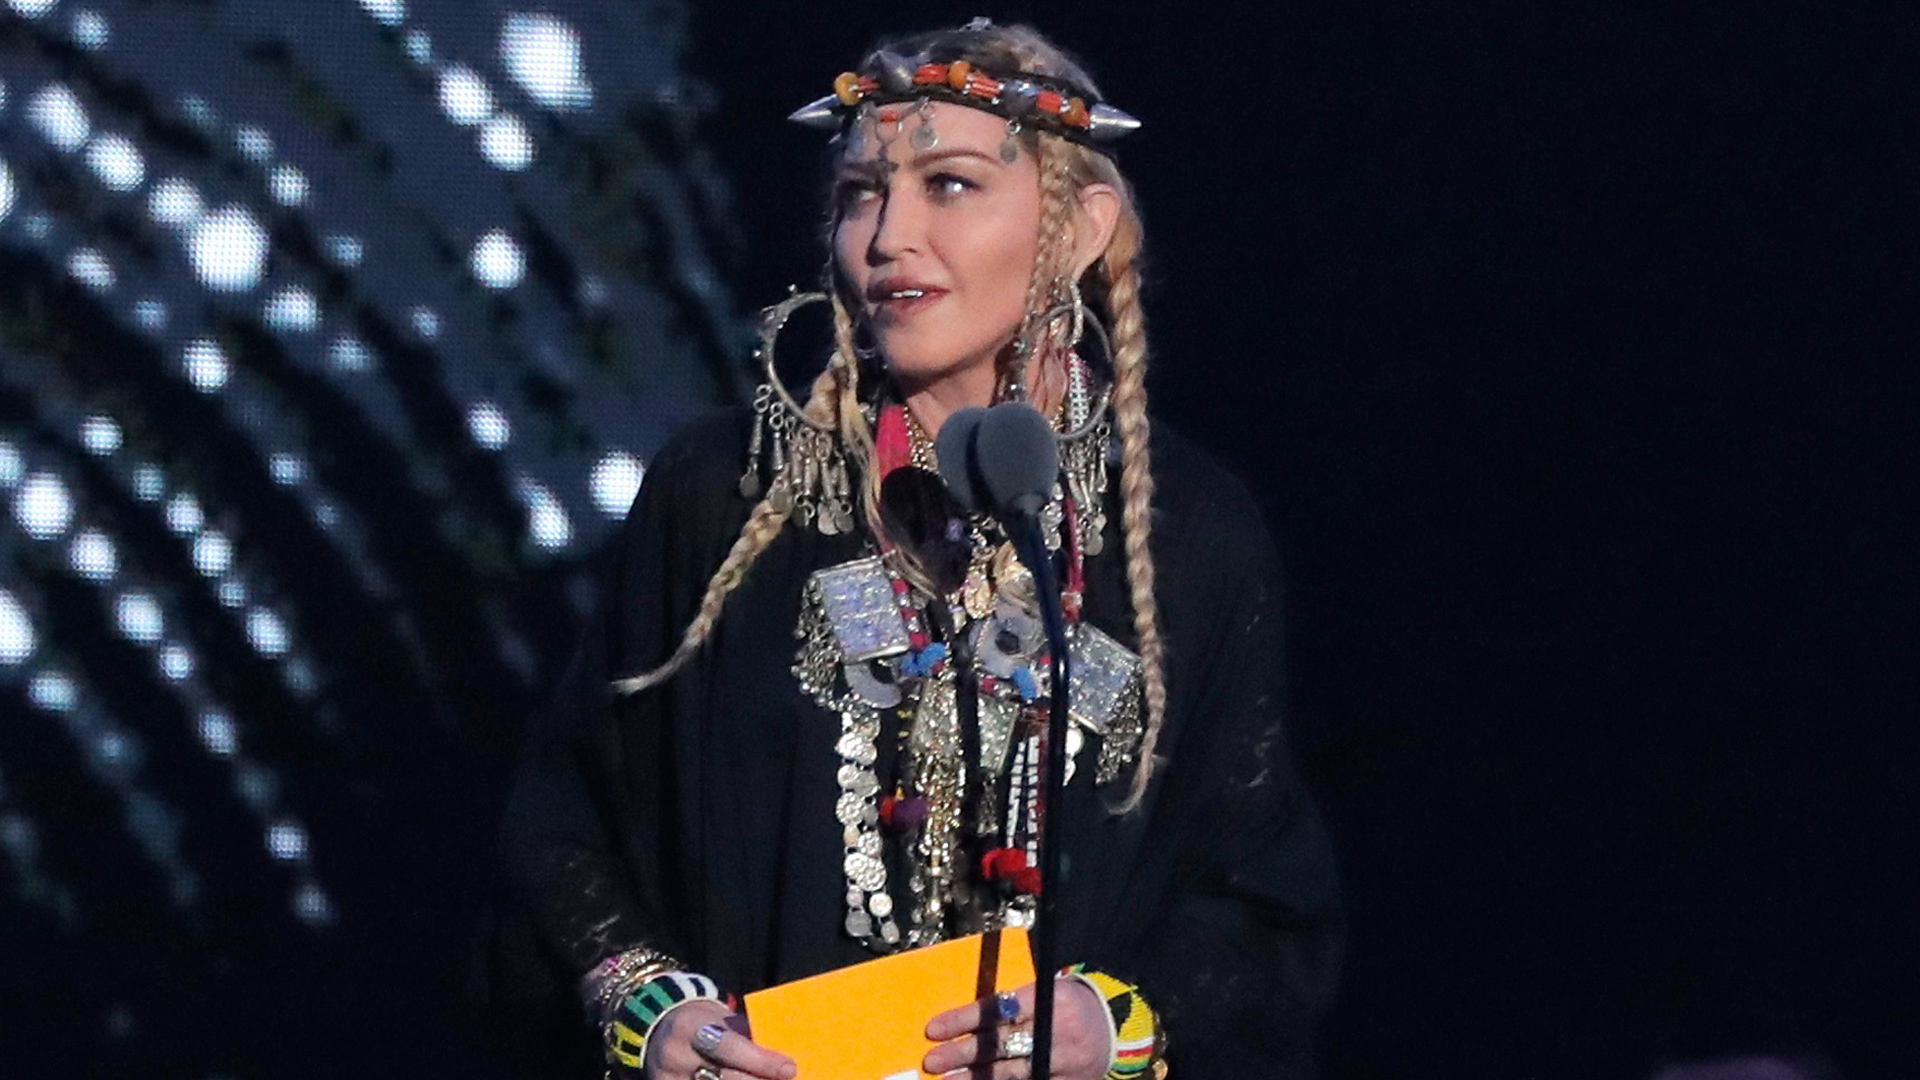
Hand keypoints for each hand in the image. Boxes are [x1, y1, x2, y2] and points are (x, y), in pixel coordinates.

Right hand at [643, 999, 796, 1079]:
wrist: (660, 1029)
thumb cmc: (702, 1023)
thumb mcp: (720, 1019)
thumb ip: (747, 1036)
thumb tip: (783, 1057)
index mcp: (689, 1026)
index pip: (728, 1046)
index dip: (760, 1061)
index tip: (789, 1069)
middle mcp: (675, 1055)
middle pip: (724, 1078)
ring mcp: (668, 1079)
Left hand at [923, 977, 1111, 1079]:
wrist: (1116, 1027)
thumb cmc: (1069, 1003)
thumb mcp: (1047, 990)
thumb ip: (1012, 1002)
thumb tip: (965, 1019)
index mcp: (1047, 999)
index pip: (997, 1010)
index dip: (964, 1019)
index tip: (933, 1029)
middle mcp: (1054, 1030)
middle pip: (1000, 1044)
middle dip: (963, 1054)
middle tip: (932, 1061)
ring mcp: (1061, 1061)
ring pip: (1011, 1073)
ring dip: (976, 1079)